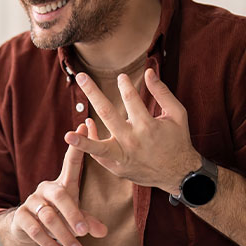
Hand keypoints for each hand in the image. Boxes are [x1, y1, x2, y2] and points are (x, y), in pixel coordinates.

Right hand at [9, 123, 106, 245]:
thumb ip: (88, 221)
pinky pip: (34, 229)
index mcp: (62, 184)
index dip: (77, 146)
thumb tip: (103, 232)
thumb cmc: (56, 216)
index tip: (84, 125)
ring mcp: (32, 201)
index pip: (71, 162)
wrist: (25, 229)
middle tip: (85, 231)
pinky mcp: (21, 216)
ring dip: (63, 235)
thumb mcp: (74, 217)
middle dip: (73, 214)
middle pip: (60, 196)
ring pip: (47, 216)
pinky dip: (48, 243)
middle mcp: (46, 188)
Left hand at [65, 69, 200, 193]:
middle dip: (93, 92)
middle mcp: (133, 141)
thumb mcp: (177, 114)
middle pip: (107, 113)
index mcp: (148, 126)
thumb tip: (148, 71)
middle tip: (82, 77)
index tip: (120, 77)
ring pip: (98, 147)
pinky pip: (99, 154)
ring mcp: (123, 156)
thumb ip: (162, 93)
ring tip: (67, 135)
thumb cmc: (178, 140)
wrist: (179, 174)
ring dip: (82, 141)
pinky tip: (87, 125)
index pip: (130, 99)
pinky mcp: (117, 167)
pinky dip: (90, 142)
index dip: (124, 85)